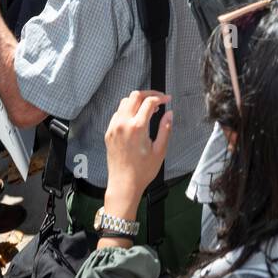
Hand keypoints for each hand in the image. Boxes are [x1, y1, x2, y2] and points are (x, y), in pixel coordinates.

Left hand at [103, 90, 172, 205]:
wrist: (124, 184)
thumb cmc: (142, 171)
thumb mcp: (160, 151)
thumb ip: (166, 129)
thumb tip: (169, 114)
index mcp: (137, 127)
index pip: (149, 102)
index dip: (160, 98)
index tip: (167, 99)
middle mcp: (123, 124)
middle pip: (134, 96)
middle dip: (148, 94)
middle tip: (158, 99)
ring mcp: (114, 127)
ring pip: (124, 102)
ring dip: (137, 101)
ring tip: (148, 108)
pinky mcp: (109, 133)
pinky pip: (117, 114)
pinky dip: (127, 110)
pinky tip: (135, 118)